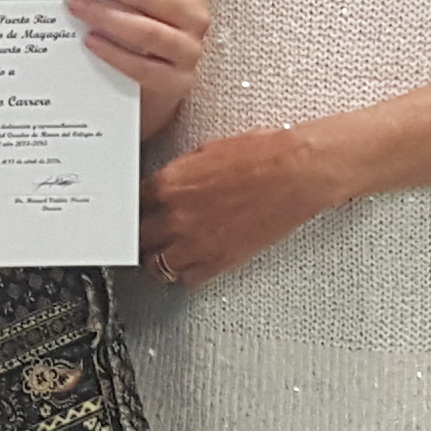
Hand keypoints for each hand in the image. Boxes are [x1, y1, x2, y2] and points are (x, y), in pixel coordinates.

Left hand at [59, 0, 212, 111]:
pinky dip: (113, 52)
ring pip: (146, 30)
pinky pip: (142, 67)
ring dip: (105, 15)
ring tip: (75, 5)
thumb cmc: (153, 23)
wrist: (168, 75)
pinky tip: (90, 40)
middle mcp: (196, 16)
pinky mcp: (177, 81)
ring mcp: (189, 50)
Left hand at [142, 121, 347, 288]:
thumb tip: (172, 183)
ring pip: (157, 265)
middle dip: (140, 234)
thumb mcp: (207, 151)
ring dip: (156, 259)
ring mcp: (196, 242)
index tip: (137, 211)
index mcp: (170, 183)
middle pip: (138, 236)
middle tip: (143, 234)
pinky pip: (187, 279)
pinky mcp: (219, 261)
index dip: (134, 207)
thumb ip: (181, 173)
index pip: (133, 203)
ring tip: (159, 255)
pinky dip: (185, 274)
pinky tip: (188, 264)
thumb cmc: (264, 155)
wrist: (296, 173)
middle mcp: (177, 216)